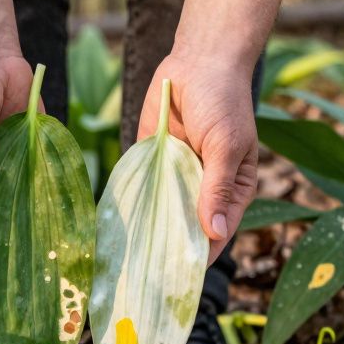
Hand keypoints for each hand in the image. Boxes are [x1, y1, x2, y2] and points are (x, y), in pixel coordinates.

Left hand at [137, 52, 258, 263]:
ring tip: (125, 262)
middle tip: (144, 279)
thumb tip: (213, 232)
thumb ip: (217, 188)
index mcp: (230, 191)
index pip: (214, 234)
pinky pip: (138, 185)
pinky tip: (113, 225)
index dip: (199, 257)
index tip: (179, 282)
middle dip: (167, 250)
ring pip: (159, 211)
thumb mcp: (226, 146)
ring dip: (146, 231)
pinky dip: (129, 201)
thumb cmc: (224, 102)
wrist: (198, 61)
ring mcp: (174, 175)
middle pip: (185, 228)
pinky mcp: (150, 159)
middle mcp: (201, 188)